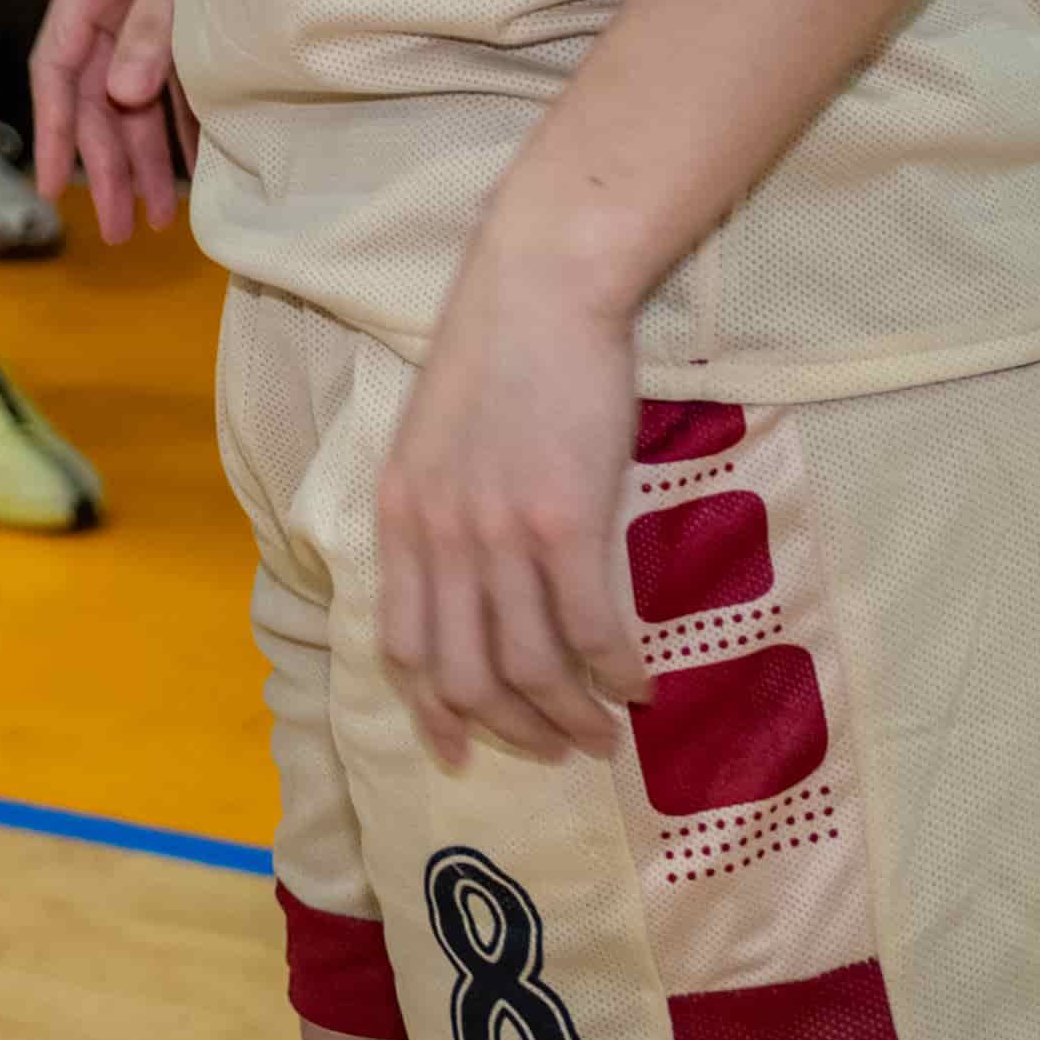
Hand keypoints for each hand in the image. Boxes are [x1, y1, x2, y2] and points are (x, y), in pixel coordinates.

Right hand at [25, 0, 192, 243]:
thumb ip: (152, 24)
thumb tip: (122, 98)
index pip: (56, 66)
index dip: (52, 129)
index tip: (51, 186)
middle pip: (94, 93)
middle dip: (106, 162)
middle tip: (124, 230)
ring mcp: (140, 3)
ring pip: (129, 93)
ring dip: (141, 153)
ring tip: (158, 215)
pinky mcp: (176, 8)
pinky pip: (168, 78)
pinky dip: (177, 122)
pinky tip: (190, 164)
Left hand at [375, 249, 646, 775]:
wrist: (540, 287)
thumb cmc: (498, 354)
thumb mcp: (435, 441)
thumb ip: (442, 513)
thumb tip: (475, 583)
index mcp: (399, 518)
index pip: (402, 647)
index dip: (431, 712)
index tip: (460, 752)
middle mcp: (438, 538)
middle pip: (464, 676)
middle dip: (511, 732)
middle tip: (555, 751)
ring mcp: (498, 535)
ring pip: (530, 668)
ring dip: (570, 718)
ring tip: (604, 735)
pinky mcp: (564, 523)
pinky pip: (591, 631)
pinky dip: (617, 673)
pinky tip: (640, 686)